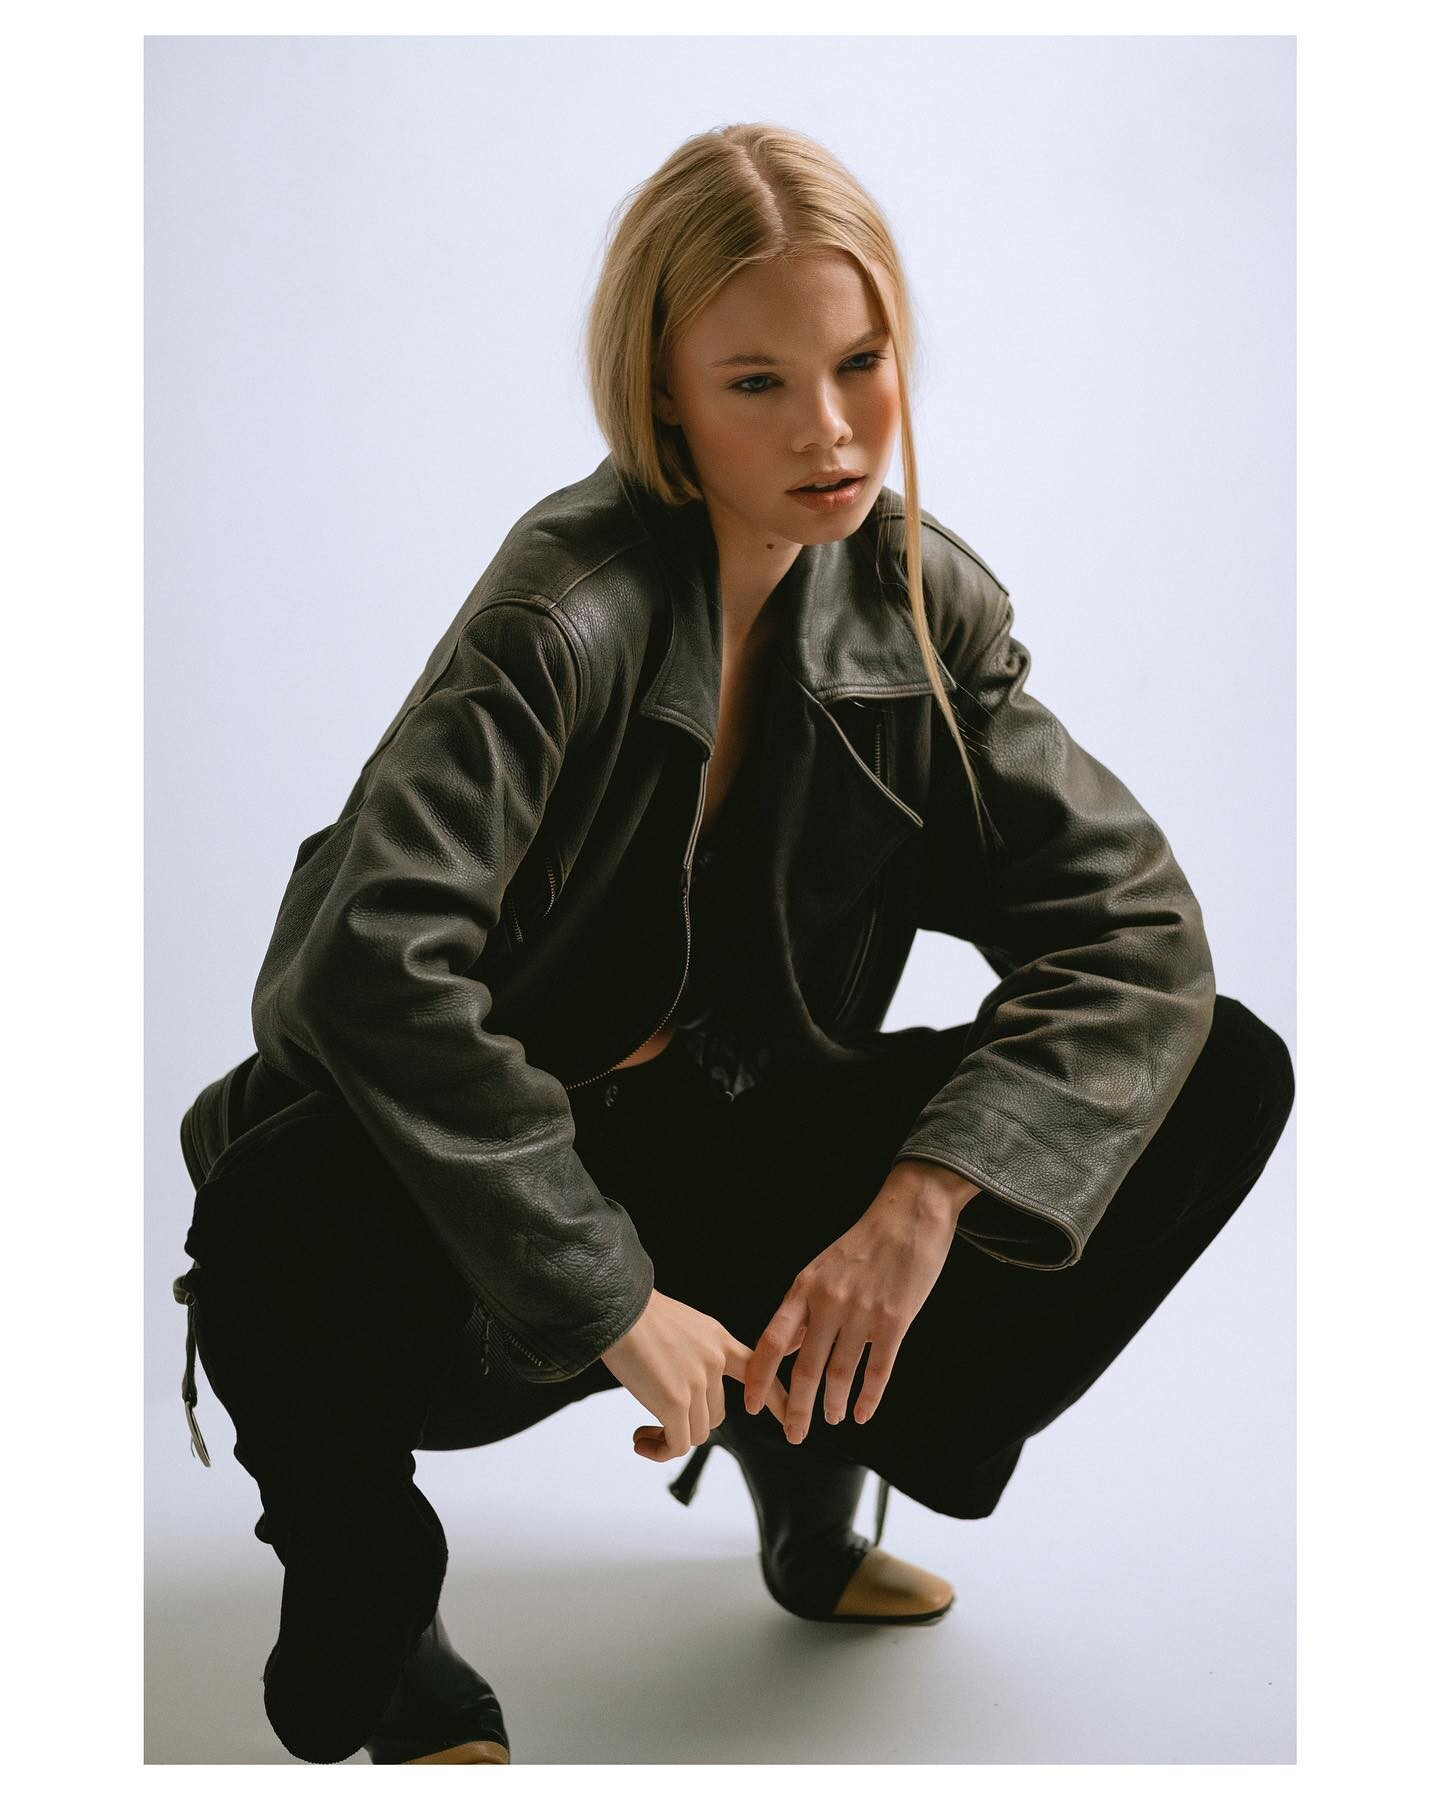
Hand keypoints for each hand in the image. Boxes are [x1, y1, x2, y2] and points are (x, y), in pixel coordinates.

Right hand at [600, 1286, 790, 1463]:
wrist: (616, 1308)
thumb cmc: (636, 1315)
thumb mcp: (679, 1326)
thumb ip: (692, 1353)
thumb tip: (681, 1387)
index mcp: (717, 1339)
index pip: (758, 1369)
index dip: (774, 1397)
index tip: (788, 1416)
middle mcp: (714, 1361)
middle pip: (715, 1414)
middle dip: (689, 1423)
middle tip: (658, 1424)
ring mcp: (698, 1382)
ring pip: (696, 1432)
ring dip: (670, 1439)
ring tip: (643, 1434)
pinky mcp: (677, 1402)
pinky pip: (678, 1444)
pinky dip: (660, 1450)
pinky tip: (640, 1441)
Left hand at [742, 1161, 979, 1440]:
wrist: (908, 1215)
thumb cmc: (864, 1243)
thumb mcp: (821, 1269)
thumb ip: (804, 1308)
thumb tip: (788, 1346)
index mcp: (804, 1288)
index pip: (772, 1341)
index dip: (759, 1377)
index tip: (749, 1405)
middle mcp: (829, 1303)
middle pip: (805, 1368)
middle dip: (797, 1408)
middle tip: (793, 1435)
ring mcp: (862, 1313)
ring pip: (841, 1374)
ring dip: (833, 1404)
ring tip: (832, 1420)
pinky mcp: (895, 1321)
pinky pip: (878, 1370)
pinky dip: (869, 1397)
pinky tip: (863, 1413)